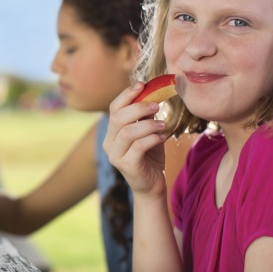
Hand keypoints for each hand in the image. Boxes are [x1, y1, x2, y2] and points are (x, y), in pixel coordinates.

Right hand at [103, 82, 168, 198]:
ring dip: (148, 124)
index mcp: (111, 132)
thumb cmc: (150, 157)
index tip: (142, 84)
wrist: (151, 186)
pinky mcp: (126, 166)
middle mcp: (109, 143)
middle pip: (118, 117)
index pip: (114, 108)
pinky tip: (163, 137)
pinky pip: (138, 146)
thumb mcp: (147, 132)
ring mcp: (115, 155)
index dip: (126, 94)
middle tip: (157, 105)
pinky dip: (152, 138)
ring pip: (128, 132)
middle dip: (138, 108)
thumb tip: (153, 93)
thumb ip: (146, 116)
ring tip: (163, 124)